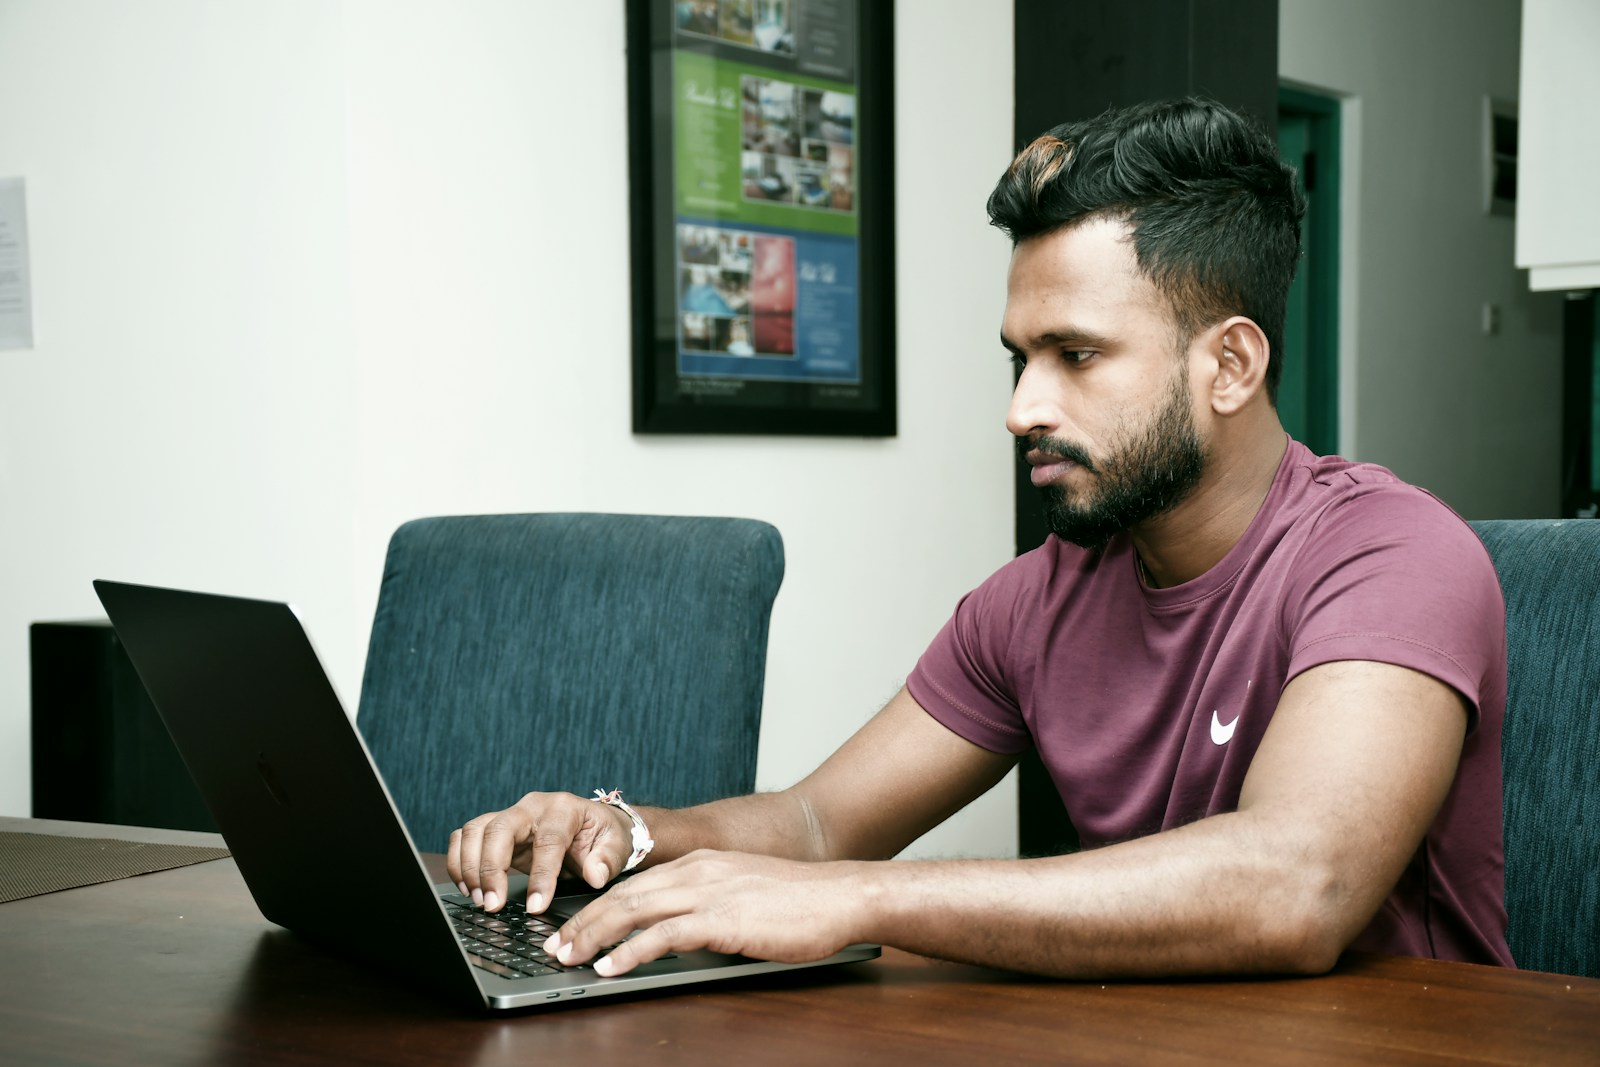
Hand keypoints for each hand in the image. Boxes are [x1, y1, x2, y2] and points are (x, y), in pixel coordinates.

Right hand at [447, 792, 633, 913]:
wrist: (594, 826)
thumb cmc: (604, 836)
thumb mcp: (616, 846)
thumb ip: (606, 860)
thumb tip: (594, 875)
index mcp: (564, 809)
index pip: (548, 840)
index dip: (540, 875)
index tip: (536, 906)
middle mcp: (532, 807)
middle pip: (499, 829)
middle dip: (490, 869)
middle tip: (492, 905)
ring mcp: (510, 816)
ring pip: (475, 830)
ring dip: (470, 867)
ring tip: (480, 900)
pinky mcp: (495, 829)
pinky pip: (465, 837)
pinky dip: (460, 861)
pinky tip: (468, 888)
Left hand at [542, 850, 869, 976]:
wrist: (841, 896)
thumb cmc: (802, 902)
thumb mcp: (744, 894)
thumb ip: (709, 907)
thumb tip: (677, 934)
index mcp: (701, 864)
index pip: (635, 883)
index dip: (598, 906)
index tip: (572, 925)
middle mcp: (697, 871)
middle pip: (623, 894)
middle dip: (582, 921)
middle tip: (553, 945)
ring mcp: (708, 892)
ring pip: (632, 910)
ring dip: (592, 936)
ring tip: (566, 958)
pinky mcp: (721, 919)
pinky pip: (662, 935)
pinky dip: (629, 951)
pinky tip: (610, 966)